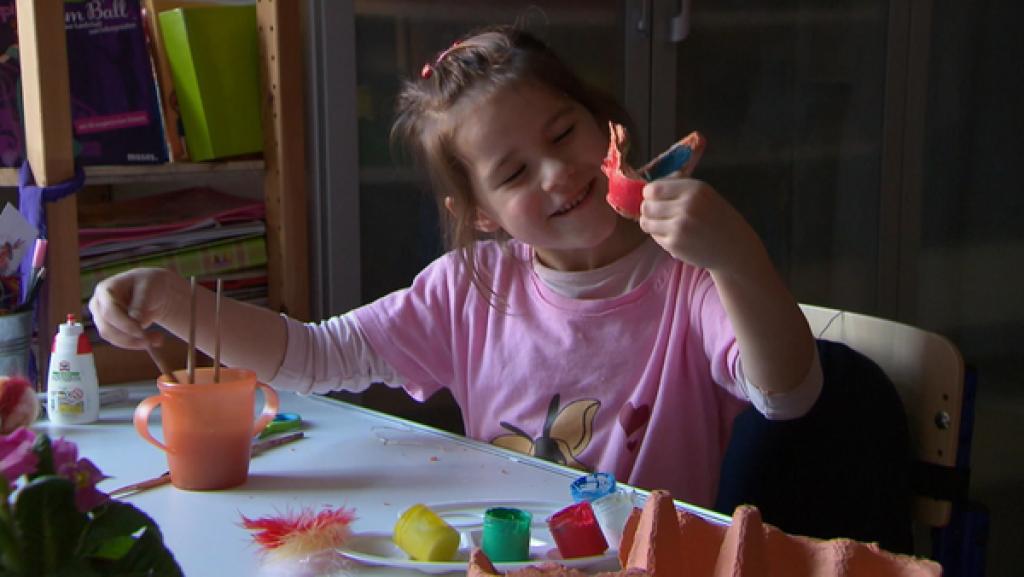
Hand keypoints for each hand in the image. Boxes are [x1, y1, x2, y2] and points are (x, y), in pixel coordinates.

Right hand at [88, 268, 184, 349]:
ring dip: (136, 343)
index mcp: (104, 289)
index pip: (109, 311)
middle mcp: (97, 305)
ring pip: (113, 338)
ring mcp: (101, 318)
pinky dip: (137, 343)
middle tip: (158, 339)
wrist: (151, 290)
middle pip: (107, 328)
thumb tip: (137, 322)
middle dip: (132, 337)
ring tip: (159, 339)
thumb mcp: (149, 288)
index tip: (143, 333)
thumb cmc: (149, 284)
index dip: (125, 325)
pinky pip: (119, 341)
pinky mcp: (109, 328)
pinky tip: (154, 340)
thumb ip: (141, 304)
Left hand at [638, 178, 760, 272]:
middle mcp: (686, 206)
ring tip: (666, 225)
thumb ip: (679, 186)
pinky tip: (675, 236)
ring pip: (646, 222)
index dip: (650, 194)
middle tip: (660, 214)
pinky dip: (660, 236)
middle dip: (649, 210)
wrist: (734, 248)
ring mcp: (680, 226)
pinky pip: (654, 236)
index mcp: (694, 189)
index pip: (653, 189)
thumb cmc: (717, 218)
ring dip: (652, 224)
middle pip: (646, 206)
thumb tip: (649, 187)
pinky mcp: (675, 244)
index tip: (656, 199)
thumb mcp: (705, 194)